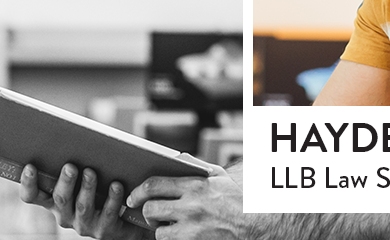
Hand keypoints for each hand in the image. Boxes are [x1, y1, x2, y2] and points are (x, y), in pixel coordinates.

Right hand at [19, 163, 151, 239]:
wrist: (122, 220)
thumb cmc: (97, 190)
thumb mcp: (80, 179)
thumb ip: (72, 164)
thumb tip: (70, 135)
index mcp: (53, 201)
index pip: (32, 196)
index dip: (28, 184)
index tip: (30, 166)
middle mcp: (64, 214)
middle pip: (60, 199)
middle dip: (65, 182)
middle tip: (70, 166)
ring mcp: (83, 224)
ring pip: (82, 206)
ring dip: (87, 188)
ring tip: (91, 172)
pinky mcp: (103, 230)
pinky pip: (107, 214)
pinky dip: (112, 198)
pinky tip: (116, 185)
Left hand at [128, 169, 253, 239]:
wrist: (256, 225)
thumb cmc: (237, 200)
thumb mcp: (219, 176)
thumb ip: (196, 166)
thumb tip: (175, 158)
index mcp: (196, 186)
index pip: (155, 185)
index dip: (138, 192)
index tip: (132, 198)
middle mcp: (192, 207)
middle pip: (151, 210)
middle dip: (146, 213)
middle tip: (150, 214)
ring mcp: (193, 229)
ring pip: (159, 232)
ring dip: (160, 230)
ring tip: (167, 226)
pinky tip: (179, 235)